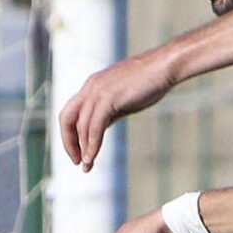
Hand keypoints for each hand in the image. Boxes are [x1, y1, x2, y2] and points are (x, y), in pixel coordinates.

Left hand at [58, 50, 175, 171]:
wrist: (165, 66)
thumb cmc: (149, 82)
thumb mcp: (123, 100)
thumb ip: (109, 113)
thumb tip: (100, 129)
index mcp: (92, 86)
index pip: (71, 113)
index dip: (71, 134)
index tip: (78, 152)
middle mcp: (90, 87)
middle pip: (67, 118)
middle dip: (68, 142)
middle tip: (76, 161)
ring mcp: (98, 92)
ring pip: (80, 125)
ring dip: (82, 148)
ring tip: (86, 166)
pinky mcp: (109, 98)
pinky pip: (94, 126)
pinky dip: (92, 144)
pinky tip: (92, 157)